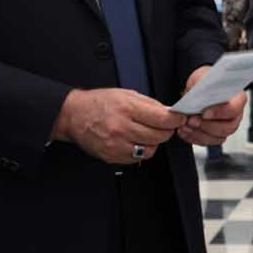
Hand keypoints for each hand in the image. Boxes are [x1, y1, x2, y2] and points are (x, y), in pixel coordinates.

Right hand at [52, 88, 183, 164]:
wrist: (73, 115)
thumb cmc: (99, 103)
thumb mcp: (125, 94)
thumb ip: (149, 104)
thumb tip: (170, 113)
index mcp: (126, 108)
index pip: (162, 119)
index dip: (175, 119)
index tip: (178, 118)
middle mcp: (121, 127)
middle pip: (159, 136)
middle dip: (166, 131)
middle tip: (163, 126)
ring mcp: (116, 144)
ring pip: (150, 150)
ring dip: (153, 142)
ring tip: (146, 133)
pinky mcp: (112, 157)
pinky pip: (137, 159)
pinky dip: (140, 151)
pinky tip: (134, 141)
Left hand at [176, 66, 247, 147]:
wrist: (196, 88)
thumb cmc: (204, 81)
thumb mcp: (202, 77)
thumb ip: (202, 86)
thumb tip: (199, 96)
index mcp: (237, 98)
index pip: (234, 109)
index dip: (220, 113)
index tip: (204, 113)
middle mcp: (235, 115)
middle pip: (228, 127)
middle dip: (208, 126)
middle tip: (192, 120)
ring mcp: (227, 126)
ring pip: (218, 137)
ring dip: (200, 134)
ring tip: (185, 126)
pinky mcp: (216, 135)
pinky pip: (208, 142)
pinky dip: (195, 138)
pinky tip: (184, 131)